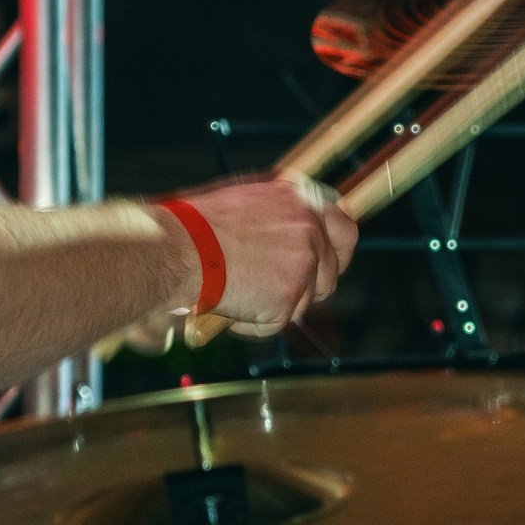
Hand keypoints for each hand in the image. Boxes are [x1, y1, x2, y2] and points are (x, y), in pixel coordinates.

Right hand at [160, 176, 357, 338]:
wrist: (179, 249)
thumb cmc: (195, 227)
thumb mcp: (247, 205)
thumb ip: (277, 220)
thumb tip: (285, 243)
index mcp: (300, 200)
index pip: (344, 230)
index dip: (337, 254)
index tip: (328, 267)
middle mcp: (310, 227)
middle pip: (332, 272)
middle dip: (312, 289)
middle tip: (284, 297)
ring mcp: (304, 262)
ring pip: (302, 302)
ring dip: (273, 306)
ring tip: (234, 292)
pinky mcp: (290, 296)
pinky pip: (276, 323)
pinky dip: (252, 324)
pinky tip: (227, 304)